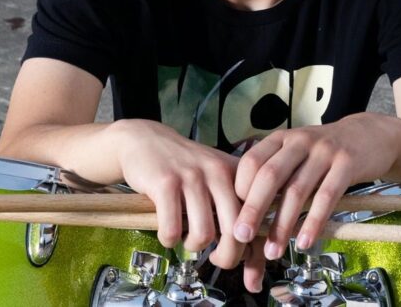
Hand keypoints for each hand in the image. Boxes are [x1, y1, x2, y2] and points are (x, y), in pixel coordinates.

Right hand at [110, 119, 247, 266]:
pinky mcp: (165, 183)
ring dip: (193, 245)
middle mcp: (217, 171)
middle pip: (234, 231)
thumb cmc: (184, 167)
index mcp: (235, 172)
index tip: (243, 260)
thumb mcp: (216, 175)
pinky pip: (172, 229)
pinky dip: (169, 239)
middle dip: (227, 256)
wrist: (146, 139)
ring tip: (186, 238)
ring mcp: (191, 176)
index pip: (254, 216)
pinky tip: (167, 231)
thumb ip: (234, 203)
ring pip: (203, 234)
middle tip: (217, 259)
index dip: (252, 247)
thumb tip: (252, 248)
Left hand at [231, 113, 400, 290]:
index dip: (239, 189)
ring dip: (282, 224)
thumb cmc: (326, 152)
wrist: (371, 135)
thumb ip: (277, 174)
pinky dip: (313, 222)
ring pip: (297, 190)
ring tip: (273, 251)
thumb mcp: (298, 153)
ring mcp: (324, 151)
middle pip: (269, 175)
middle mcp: (300, 140)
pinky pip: (327, 196)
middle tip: (241, 236)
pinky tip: (305, 242)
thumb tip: (247, 212)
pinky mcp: (347, 163)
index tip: (234, 215)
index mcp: (282, 138)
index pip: (252, 161)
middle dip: (253, 208)